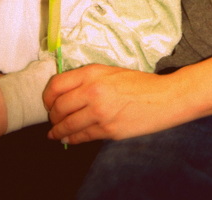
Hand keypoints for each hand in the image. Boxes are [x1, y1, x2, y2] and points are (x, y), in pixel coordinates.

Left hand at [43, 64, 186, 144]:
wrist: (163, 98)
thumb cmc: (139, 83)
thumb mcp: (111, 72)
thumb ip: (88, 79)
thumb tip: (67, 93)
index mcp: (93, 73)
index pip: (57, 85)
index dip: (47, 97)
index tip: (48, 102)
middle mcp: (93, 91)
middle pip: (58, 107)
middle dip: (52, 116)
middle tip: (53, 119)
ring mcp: (99, 112)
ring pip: (67, 125)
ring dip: (58, 131)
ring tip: (55, 133)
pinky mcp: (107, 130)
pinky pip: (81, 137)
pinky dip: (71, 140)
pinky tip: (68, 139)